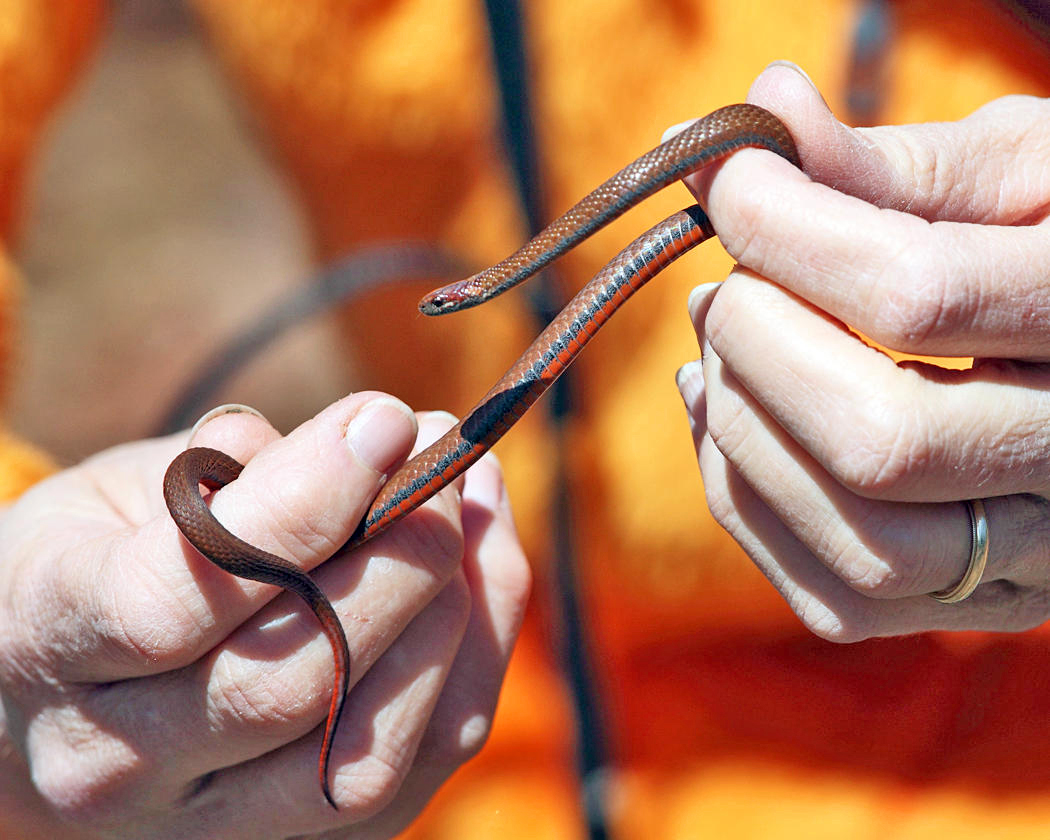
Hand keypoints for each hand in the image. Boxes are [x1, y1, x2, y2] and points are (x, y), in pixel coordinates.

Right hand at [0, 393, 529, 838]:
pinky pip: (420, 763)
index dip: (301, 506)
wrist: (54, 699)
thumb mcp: (126, 490)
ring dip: (454, 611)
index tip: (384, 421)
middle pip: (292, 683)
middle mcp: (117, 767)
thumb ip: (232, 467)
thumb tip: (376, 439)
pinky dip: (473, 660)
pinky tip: (478, 572)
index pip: (175, 601)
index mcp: (48, 645)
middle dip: (403, 554)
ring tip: (470, 505)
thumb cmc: (99, 565)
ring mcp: (210, 827)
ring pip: (367, 752)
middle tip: (442, 455)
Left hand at [676, 62, 1049, 640]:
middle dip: (759, 346)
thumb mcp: (1019, 177)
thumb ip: (889, 162)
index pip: (914, 294)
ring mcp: (1034, 554)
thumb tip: (762, 108)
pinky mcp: (971, 605)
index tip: (725, 176)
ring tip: (715, 344)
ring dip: (740, 433)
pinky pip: (834, 598)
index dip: (786, 228)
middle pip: (877, 438)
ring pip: (857, 541)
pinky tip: (723, 418)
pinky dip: (745, 504)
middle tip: (724, 283)